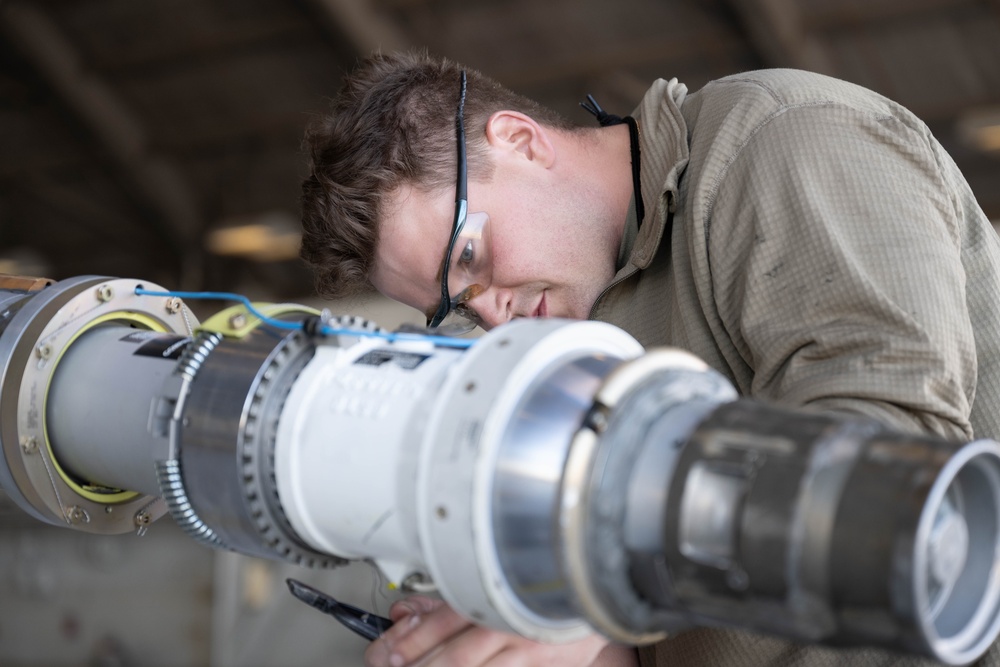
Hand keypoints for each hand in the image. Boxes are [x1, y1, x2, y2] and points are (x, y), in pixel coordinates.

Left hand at [364, 597, 630, 666]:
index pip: (444, 619)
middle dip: (418, 665)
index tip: (382, 652)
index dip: (409, 639)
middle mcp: (512, 624)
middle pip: (456, 655)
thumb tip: (405, 611)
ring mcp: (530, 652)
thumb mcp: (492, 583)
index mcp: (496, 594)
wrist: (601, 595)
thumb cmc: (543, 585)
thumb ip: (447, 599)